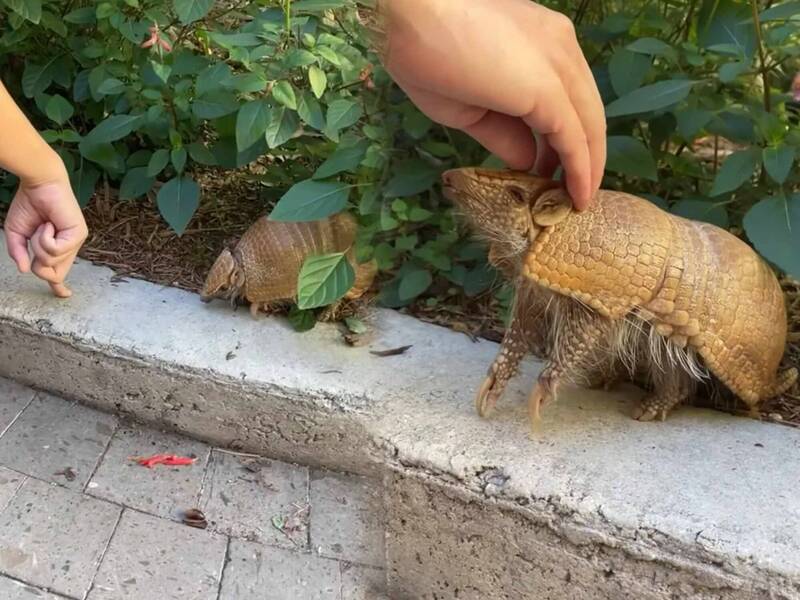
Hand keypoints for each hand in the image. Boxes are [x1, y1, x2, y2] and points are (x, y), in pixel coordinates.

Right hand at [4, 168, 87, 297]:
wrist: (38, 183)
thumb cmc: (29, 205)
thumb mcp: (16, 233)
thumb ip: (18, 252)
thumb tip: (24, 270)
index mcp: (58, 247)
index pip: (60, 271)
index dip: (59, 287)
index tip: (64, 295)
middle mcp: (70, 246)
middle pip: (54, 275)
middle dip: (38, 264)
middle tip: (37, 237)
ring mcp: (76, 241)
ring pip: (52, 263)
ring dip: (38, 245)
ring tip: (43, 225)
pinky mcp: (79, 234)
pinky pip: (55, 250)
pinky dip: (45, 238)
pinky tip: (49, 224)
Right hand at [377, 0, 605, 208]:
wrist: (409, 16)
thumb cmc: (426, 53)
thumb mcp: (469, 106)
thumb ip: (504, 133)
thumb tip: (529, 159)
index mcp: (542, 40)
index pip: (568, 95)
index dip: (567, 134)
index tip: (554, 166)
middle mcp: (561, 47)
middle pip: (587, 111)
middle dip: (584, 155)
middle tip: (570, 190)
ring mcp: (559, 65)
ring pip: (589, 126)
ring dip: (587, 167)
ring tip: (576, 201)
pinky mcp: (550, 89)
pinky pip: (575, 139)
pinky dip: (581, 171)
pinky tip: (577, 197)